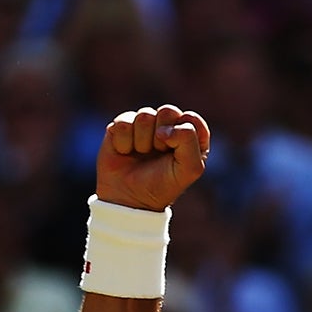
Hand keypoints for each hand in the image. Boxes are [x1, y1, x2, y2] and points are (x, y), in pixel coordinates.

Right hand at [95, 104, 210, 212]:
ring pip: (145, 115)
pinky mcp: (121, 126)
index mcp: (189, 134)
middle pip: (168, 111)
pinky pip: (123, 123)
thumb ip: (189, 141)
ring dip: (142, 141)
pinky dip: (124, 142)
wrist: (130, 201)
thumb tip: (164, 129)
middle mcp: (167, 126)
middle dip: (162, 136)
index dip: (182, 135)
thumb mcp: (189, 169)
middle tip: (158, 154)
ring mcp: (143, 125)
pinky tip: (125, 153)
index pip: (191, 118)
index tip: (175, 155)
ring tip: (141, 155)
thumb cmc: (162, 186)